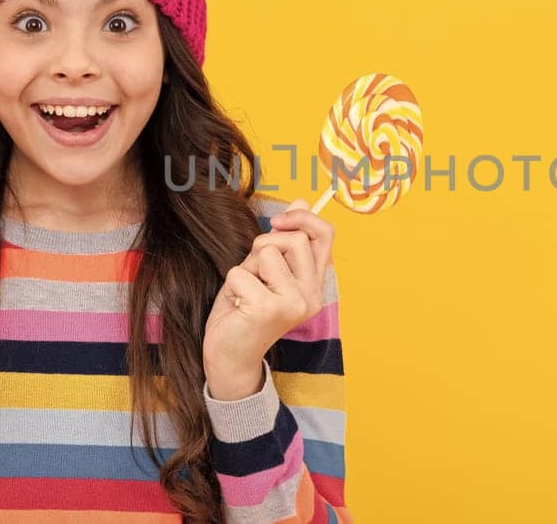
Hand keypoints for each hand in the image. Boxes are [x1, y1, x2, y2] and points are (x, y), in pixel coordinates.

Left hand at [204, 199, 335, 386]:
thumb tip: (302, 200)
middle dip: (264, 245)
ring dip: (246, 267)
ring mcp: (293, 304)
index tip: (278, 221)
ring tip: (246, 292)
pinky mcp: (268, 309)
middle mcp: (311, 295)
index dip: (303, 217)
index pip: (325, 235)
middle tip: (254, 273)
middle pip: (293, 239)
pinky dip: (232, 284)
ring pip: (266, 251)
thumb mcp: (267, 271)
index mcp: (314, 284)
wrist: (230, 356)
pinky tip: (238, 306)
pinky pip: (241, 272)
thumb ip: (285, 242)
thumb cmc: (245, 310)